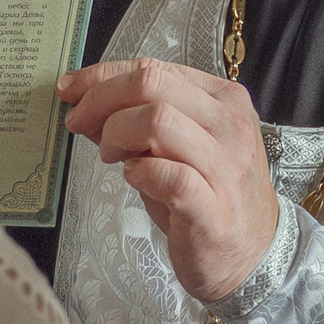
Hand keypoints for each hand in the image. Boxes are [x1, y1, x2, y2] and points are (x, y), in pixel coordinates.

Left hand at [58, 57, 280, 302]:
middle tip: (78, 122)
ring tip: (110, 156)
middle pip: (152, 83)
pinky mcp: (214, 208)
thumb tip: (85, 104)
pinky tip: (133, 177)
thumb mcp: (175, 149)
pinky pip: (167, 175)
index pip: (155, 67)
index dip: (103, 75)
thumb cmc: (209, 197)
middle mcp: (230, 125)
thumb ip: (136, 122)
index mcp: (223, 100)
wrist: (252, 255)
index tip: (70, 91)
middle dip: (101, 98)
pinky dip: (138, 172)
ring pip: (158, 120)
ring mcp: (226, 166)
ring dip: (117, 133)